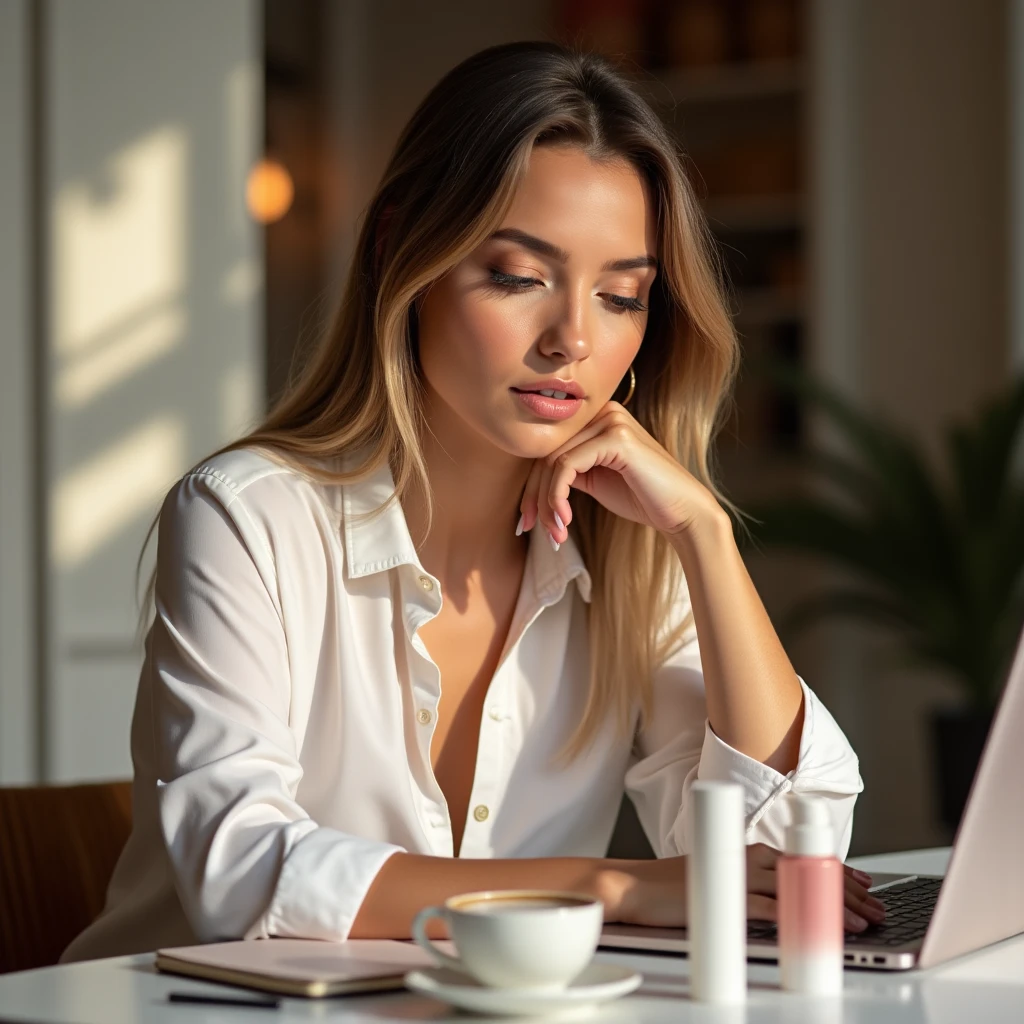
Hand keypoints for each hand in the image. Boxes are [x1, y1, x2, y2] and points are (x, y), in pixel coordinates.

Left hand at [518, 401, 720, 544]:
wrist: (683, 512)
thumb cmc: (642, 498)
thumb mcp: (595, 480)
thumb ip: (567, 471)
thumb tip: (530, 483)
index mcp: (598, 419)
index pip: (550, 450)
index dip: (531, 487)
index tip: (526, 521)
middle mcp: (604, 413)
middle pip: (546, 454)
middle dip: (534, 497)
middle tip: (529, 528)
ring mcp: (611, 421)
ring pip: (552, 462)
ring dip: (546, 503)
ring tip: (555, 533)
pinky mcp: (616, 438)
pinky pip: (567, 466)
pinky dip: (557, 496)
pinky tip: (565, 520)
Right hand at [601, 845, 886, 931]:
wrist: (634, 886)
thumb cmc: (671, 887)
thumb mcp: (717, 877)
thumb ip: (747, 885)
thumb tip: (775, 902)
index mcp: (746, 851)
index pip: (800, 857)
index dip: (834, 870)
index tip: (862, 883)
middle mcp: (747, 857)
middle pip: (807, 869)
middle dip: (846, 889)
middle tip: (876, 907)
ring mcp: (737, 875)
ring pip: (798, 886)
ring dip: (833, 904)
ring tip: (863, 922)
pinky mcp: (726, 896)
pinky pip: (771, 908)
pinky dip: (800, 918)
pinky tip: (819, 929)